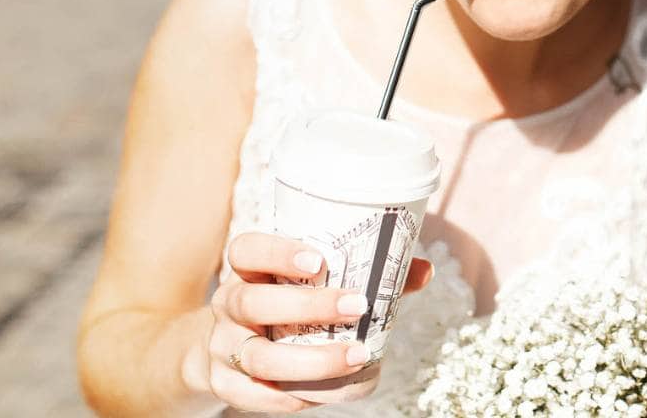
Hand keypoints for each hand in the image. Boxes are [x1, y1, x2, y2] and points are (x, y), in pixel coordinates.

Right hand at [198, 232, 433, 411]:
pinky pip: (251, 394)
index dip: (276, 252)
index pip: (246, 249)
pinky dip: (288, 397)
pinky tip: (321, 394)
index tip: (318, 260)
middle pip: (253, 302)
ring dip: (311, 360)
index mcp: (249, 270)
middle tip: (359, 306)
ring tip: (357, 355)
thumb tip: (423, 271)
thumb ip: (370, 274)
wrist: (232, 347)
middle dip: (308, 306)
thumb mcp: (316, 284)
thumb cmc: (290, 304)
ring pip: (257, 355)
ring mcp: (222, 344)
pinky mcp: (224, 382)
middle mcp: (229, 303)